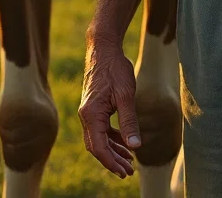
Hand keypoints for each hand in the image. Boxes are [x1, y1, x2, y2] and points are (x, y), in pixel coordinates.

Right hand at [78, 43, 141, 177]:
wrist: (103, 48)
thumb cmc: (114, 69)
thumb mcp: (126, 96)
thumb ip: (129, 122)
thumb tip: (135, 147)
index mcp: (91, 114)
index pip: (98, 147)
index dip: (111, 162)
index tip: (124, 172)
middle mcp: (86, 115)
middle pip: (96, 146)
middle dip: (112, 161)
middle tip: (129, 172)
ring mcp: (89, 111)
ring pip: (99, 139)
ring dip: (113, 152)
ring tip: (130, 163)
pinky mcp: (94, 107)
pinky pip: (101, 129)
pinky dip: (112, 139)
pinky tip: (125, 144)